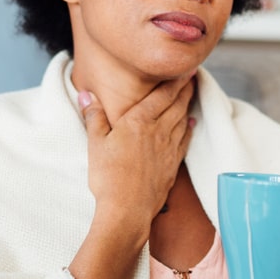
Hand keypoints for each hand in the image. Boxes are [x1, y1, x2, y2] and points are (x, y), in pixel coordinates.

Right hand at [78, 75, 195, 236]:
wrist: (127, 210)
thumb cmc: (108, 177)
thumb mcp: (95, 143)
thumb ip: (94, 116)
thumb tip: (86, 94)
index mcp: (139, 121)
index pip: (163, 94)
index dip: (176, 80)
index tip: (185, 68)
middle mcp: (159, 132)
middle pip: (177, 104)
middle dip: (185, 88)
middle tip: (193, 75)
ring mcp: (168, 149)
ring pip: (182, 120)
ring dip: (188, 105)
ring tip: (192, 94)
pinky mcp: (172, 166)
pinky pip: (184, 140)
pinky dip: (188, 128)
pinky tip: (190, 124)